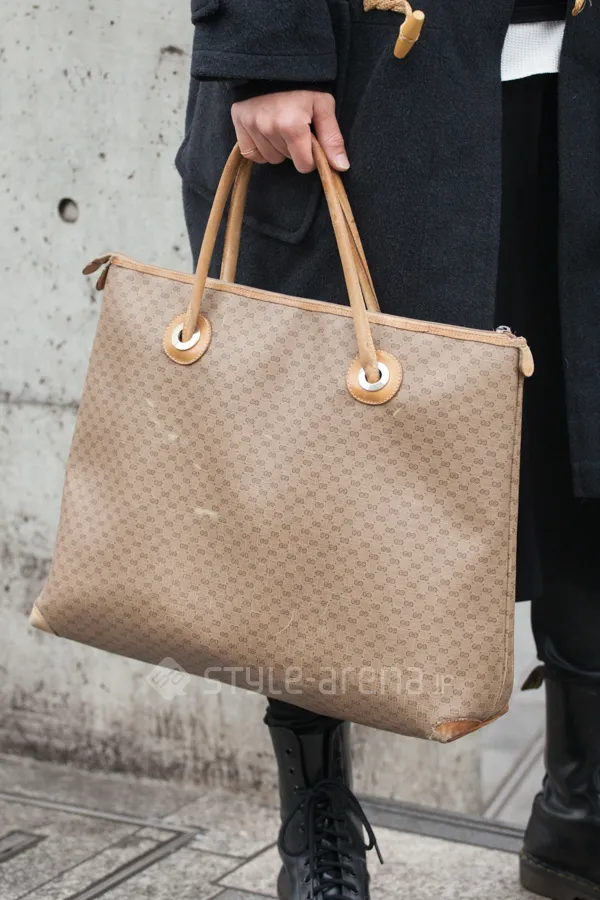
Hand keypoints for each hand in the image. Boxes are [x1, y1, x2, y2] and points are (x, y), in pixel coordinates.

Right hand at [231, 90, 349, 173]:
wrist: (275, 62)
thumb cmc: (303, 85)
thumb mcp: (324, 106)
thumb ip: (332, 138)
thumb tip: (341, 167)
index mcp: (292, 125)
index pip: (304, 165)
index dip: (310, 157)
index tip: (310, 140)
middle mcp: (269, 128)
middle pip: (286, 160)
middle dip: (293, 148)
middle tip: (294, 126)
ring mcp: (251, 125)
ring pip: (270, 158)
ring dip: (277, 148)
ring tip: (280, 125)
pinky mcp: (239, 122)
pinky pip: (251, 153)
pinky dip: (260, 148)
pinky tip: (266, 133)